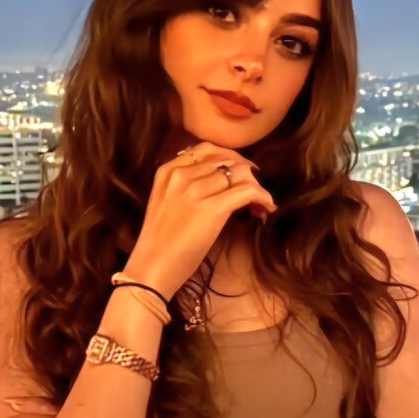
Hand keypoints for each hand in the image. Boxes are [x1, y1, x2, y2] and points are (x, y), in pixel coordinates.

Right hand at [125, 141, 276, 296]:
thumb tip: (219, 179)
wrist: (152, 267)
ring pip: (241, 173)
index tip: (240, 175)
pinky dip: (263, 198)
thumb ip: (185, 185)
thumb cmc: (159, 242)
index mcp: (168, 170)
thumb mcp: (166, 202)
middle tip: (253, 193)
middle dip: (245, 174)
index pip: (207, 150)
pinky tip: (267, 208)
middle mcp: (182, 174)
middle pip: (227, 160)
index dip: (230, 160)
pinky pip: (248, 192)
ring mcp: (197, 190)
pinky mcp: (213, 208)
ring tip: (259, 206)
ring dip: (256, 188)